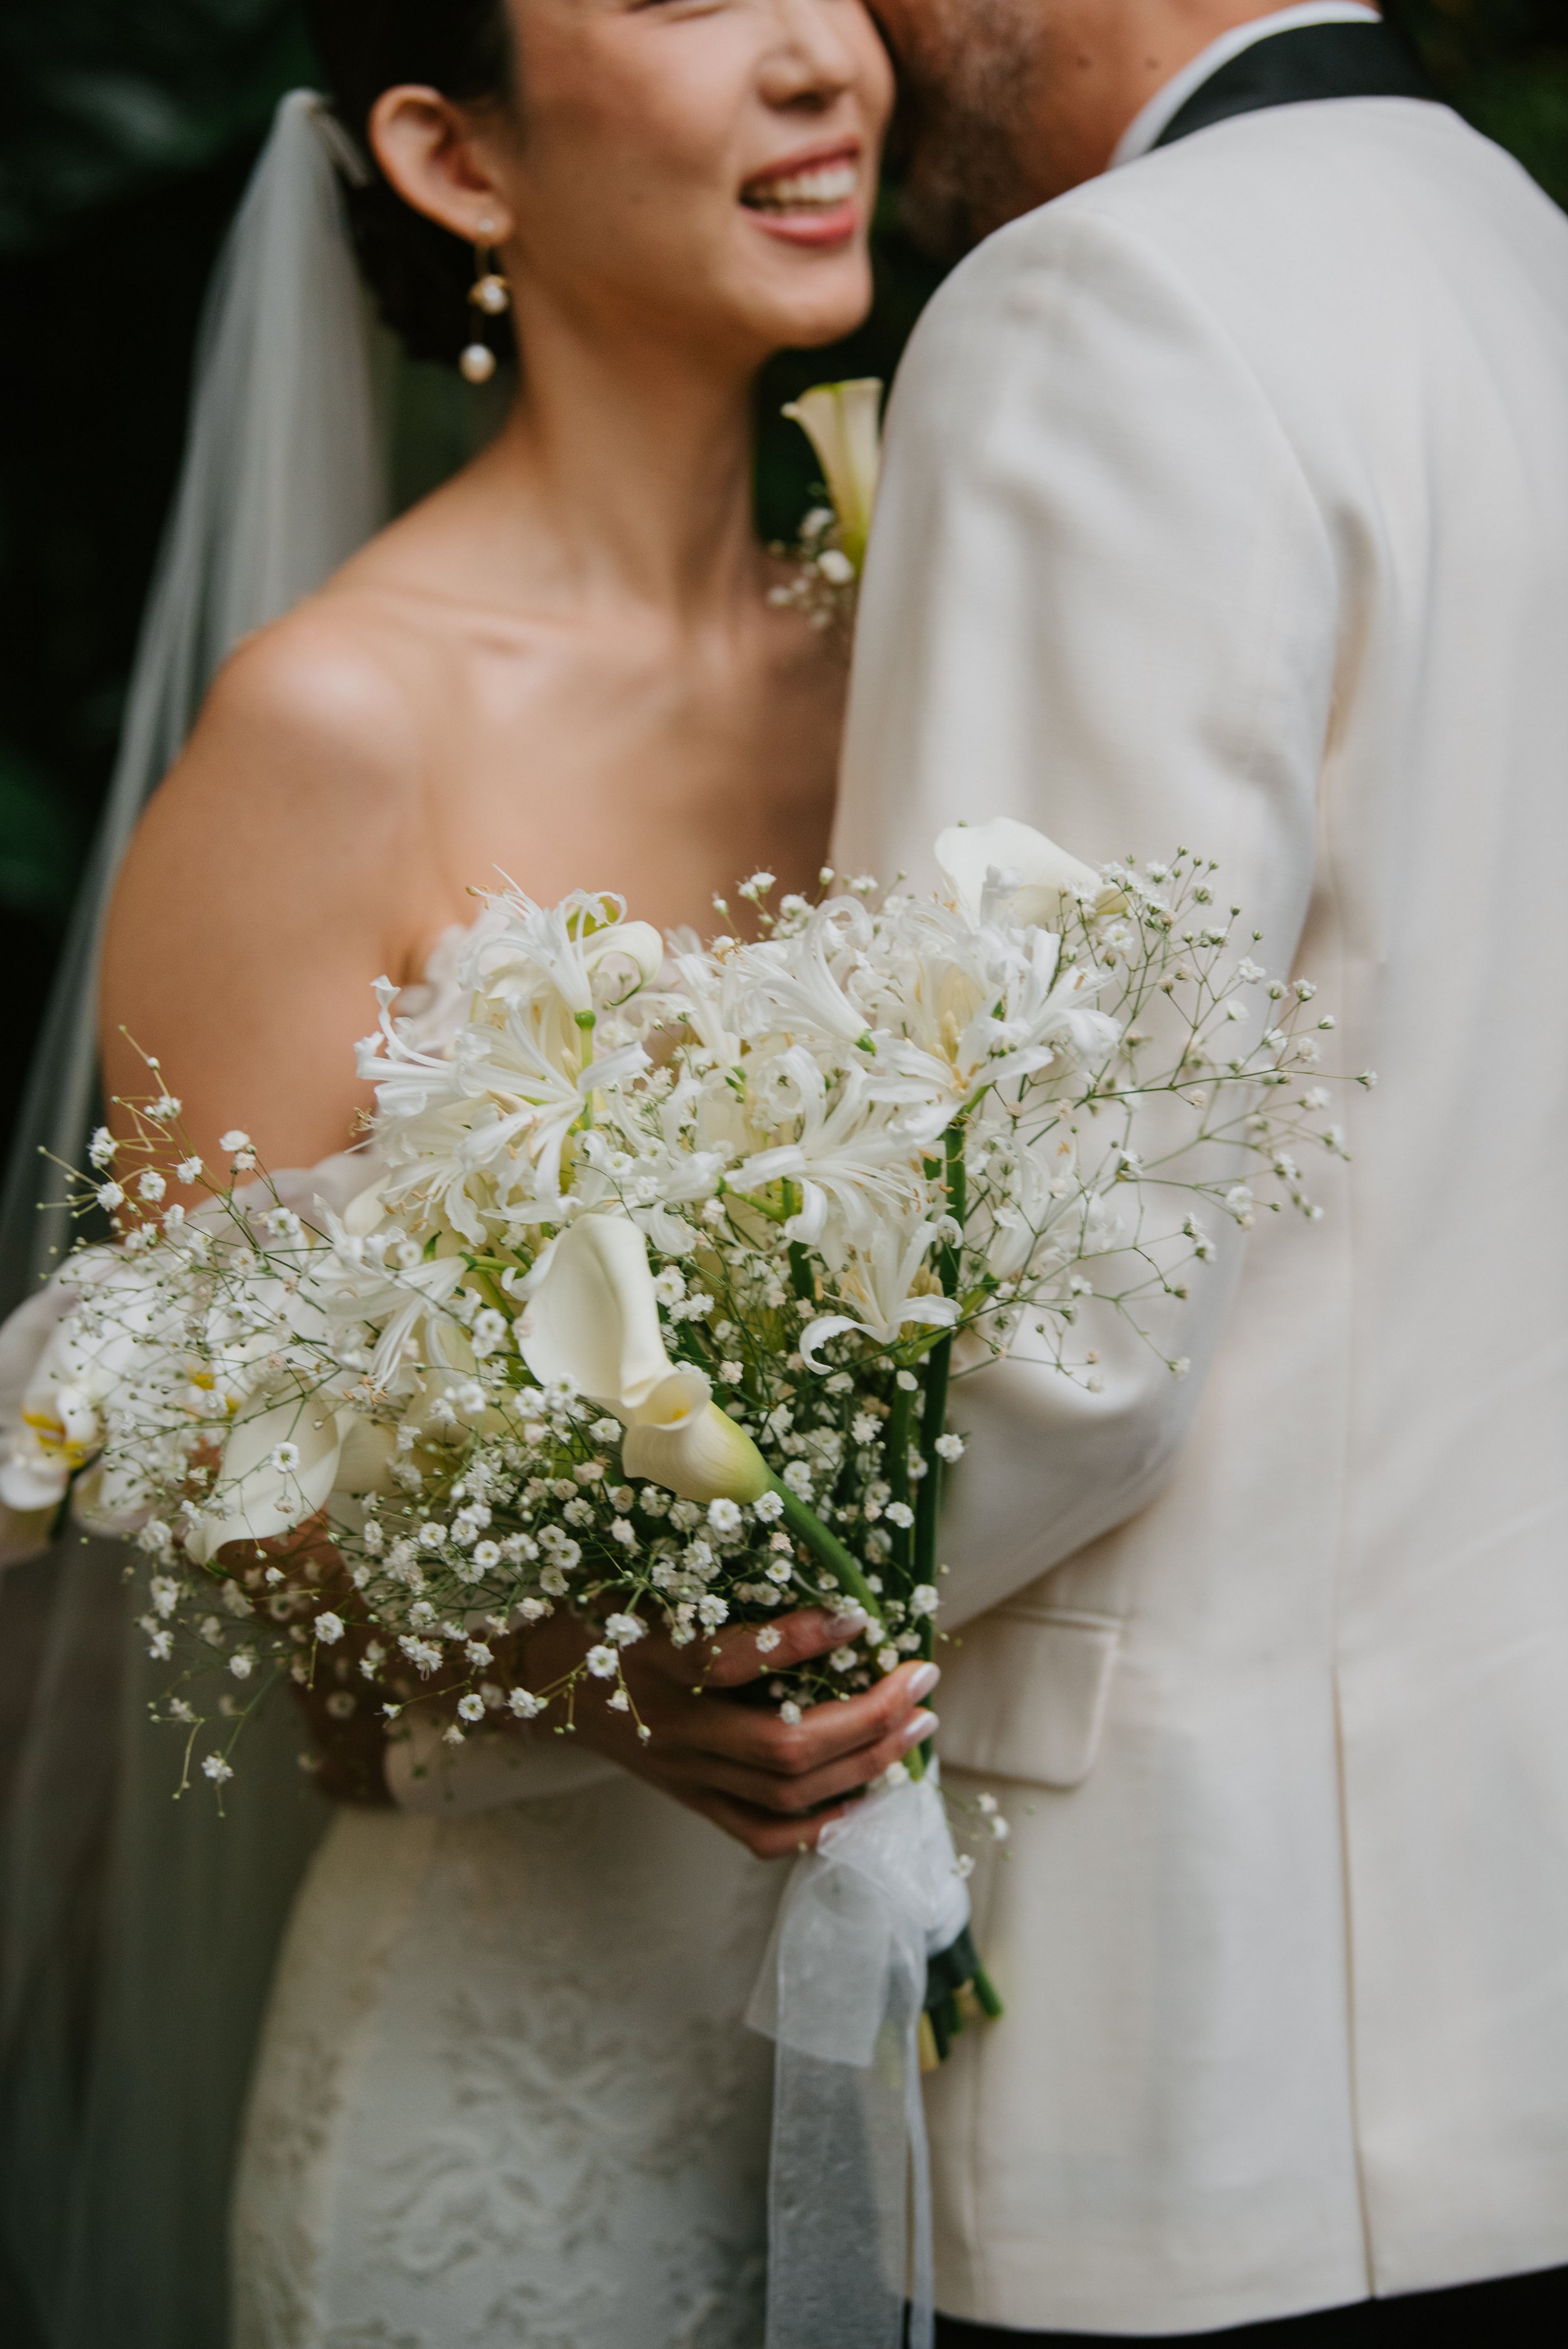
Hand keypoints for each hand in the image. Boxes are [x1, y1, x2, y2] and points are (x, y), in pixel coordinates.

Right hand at [518, 1606, 940, 1858]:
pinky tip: (869, 1794)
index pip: (728, 1659)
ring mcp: (680, 1772)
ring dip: (866, 1763)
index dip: (798, 1641)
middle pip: (781, 1746)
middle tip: (922, 1676)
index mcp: (649, 1658)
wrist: (533, 1678)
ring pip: (785, 1794)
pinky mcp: (686, 1800)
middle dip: (868, 1717)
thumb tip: (796, 1533)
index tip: (858, 1611)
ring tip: (918, 1725)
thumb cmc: (598, 1609)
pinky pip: (762, 1833)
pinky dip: (823, 1822)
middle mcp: (668, 1725)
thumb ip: (705, 1569)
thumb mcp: (638, 1577)